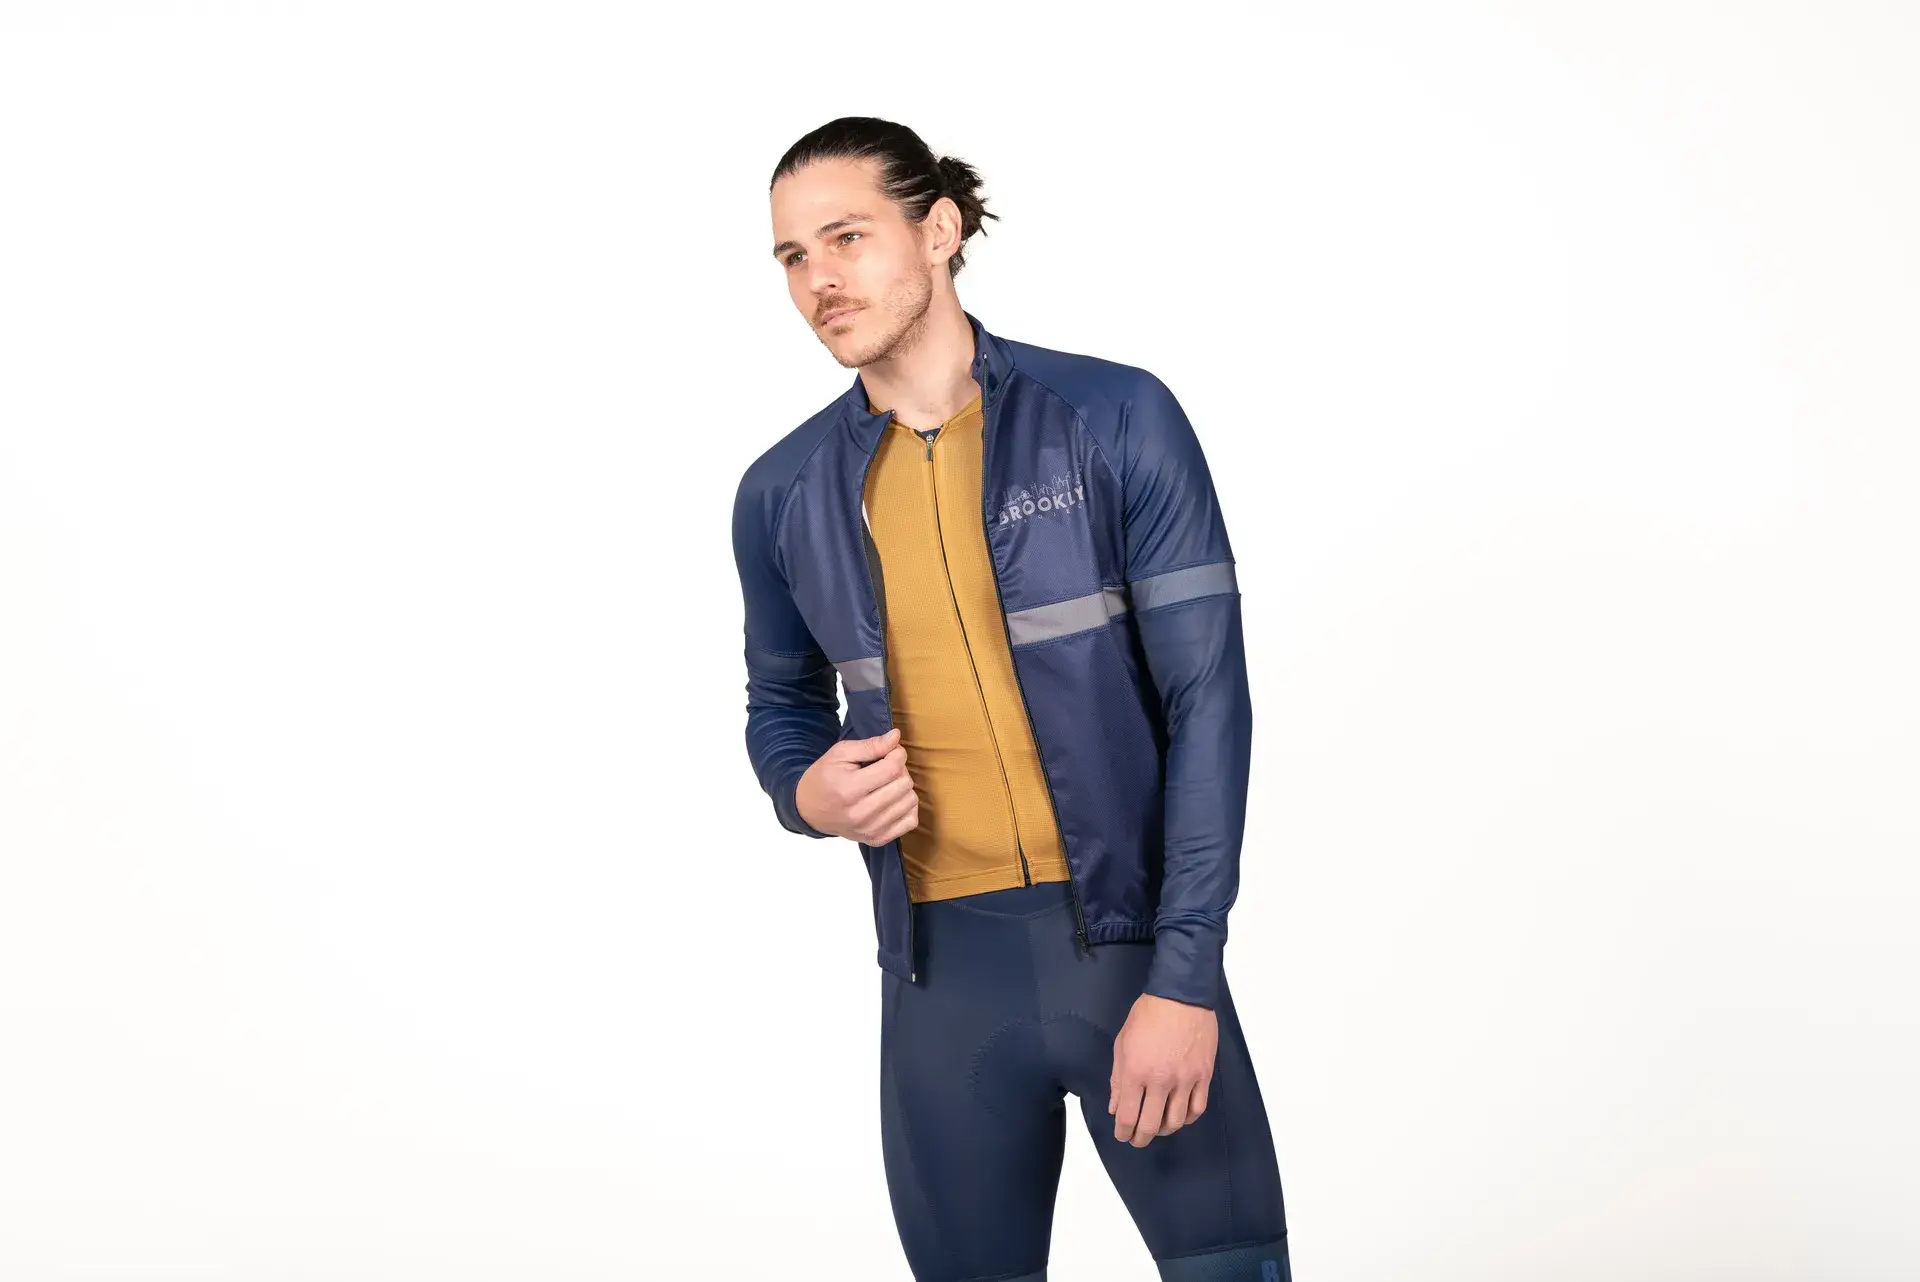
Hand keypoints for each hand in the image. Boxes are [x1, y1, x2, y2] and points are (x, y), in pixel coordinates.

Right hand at [795, 727, 919, 844]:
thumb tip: (896, 737)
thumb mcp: (840, 754)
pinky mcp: (878, 839)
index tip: (890, 751)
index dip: (897, 753)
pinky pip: (911, 821)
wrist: (810, 810)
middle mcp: (861, 813)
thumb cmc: (824, 778)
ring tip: (887, 783)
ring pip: (910, 801)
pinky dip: (906, 807)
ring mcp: (870, 829)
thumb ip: (870, 745)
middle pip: (904, 784)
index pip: (892, 768)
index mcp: (850, 789)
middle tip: (886, 767)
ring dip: (903, 787)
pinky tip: (893, 799)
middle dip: (900, 769)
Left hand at [1108, 992, 1216, 1147]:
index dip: (1122, 1131)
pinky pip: (1197, 1108)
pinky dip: (1187, 1118)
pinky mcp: (1203, 1075)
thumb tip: (1115, 1107)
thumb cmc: (1148, 1015)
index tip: (1122, 1134)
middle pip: (1150, 1125)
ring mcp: (1185, 1079)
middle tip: (1137, 1139)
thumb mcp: (1122, 1044)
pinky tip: (1179, 1116)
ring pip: (1176, 1121)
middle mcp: (1160, 1080)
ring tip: (1157, 1127)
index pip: (1127, 1115)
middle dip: (1140, 1138)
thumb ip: (1117, 1078)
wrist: (1180, 996)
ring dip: (1164, 1130)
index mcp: (1136, 1071)